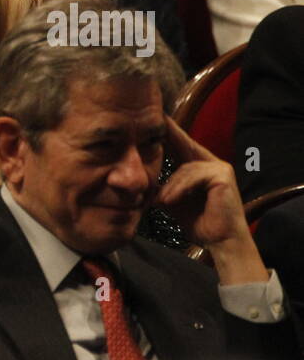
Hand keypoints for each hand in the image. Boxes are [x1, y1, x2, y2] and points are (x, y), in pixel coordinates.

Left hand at [156, 117, 267, 283]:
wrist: (219, 240)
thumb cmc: (197, 221)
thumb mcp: (172, 200)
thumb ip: (160, 187)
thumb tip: (137, 180)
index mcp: (197, 165)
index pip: (178, 144)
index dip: (166, 132)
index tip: (150, 119)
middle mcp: (210, 161)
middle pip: (183, 145)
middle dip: (167, 135)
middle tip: (149, 124)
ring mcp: (219, 167)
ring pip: (184, 168)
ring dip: (169, 187)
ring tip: (161, 202)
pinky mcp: (223, 176)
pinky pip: (194, 176)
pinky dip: (179, 189)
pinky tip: (170, 201)